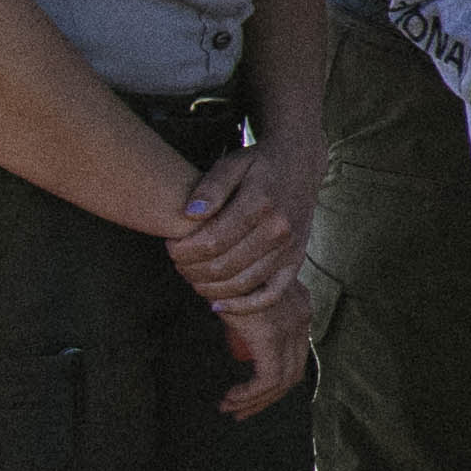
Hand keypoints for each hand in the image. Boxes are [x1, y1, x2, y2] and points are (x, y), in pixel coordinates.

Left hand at [166, 133, 312, 297]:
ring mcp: (290, 248)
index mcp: (260, 203)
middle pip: (224, 266)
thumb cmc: (258, 164)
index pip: (212, 241)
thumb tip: (189, 214)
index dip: (184, 250)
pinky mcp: (296, 261)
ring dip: (209, 287)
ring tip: (191, 276)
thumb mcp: (231, 164)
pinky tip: (219, 305)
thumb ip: (209, 188)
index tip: (170, 245)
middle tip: (177, 262)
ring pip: (242, 283)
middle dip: (191, 269)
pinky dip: (244, 306)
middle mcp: (279, 230)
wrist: (300, 164)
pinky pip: (271, 295)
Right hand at [211, 274, 310, 418]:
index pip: (296, 356)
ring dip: (255, 401)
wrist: (217, 253)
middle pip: (293, 373)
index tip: (248, 393)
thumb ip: (249, 302)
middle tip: (239, 411)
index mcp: (300, 308)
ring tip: (230, 407)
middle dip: (266, 398)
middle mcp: (303, 318)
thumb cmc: (223, 270)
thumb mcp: (245, 290)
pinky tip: (231, 398)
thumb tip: (235, 318)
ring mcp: (291, 326)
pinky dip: (251, 394)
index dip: (274, 381)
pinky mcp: (271, 335)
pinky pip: (269, 379)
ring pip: (283, 381)